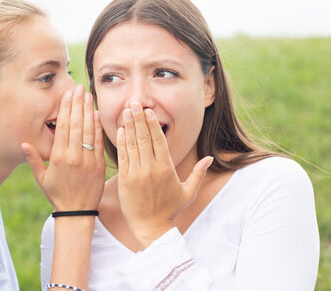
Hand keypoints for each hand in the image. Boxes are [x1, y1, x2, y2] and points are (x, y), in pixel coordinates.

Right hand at [22, 85, 105, 210]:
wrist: (77, 213)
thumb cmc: (57, 195)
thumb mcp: (41, 178)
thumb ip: (33, 159)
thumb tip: (23, 142)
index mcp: (58, 157)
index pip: (63, 127)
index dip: (66, 109)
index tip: (67, 95)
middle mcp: (74, 156)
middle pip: (76, 124)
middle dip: (78, 104)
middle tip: (80, 88)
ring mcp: (88, 160)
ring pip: (89, 130)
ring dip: (89, 111)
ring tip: (89, 96)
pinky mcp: (99, 165)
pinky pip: (99, 142)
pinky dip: (98, 127)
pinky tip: (97, 114)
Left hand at [117, 102, 213, 248]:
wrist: (151, 227)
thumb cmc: (170, 209)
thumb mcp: (188, 192)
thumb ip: (199, 173)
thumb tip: (210, 158)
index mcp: (167, 168)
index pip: (159, 140)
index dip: (153, 123)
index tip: (148, 110)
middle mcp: (152, 168)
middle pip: (145, 138)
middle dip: (139, 119)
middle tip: (134, 102)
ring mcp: (137, 173)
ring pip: (132, 144)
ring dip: (129, 126)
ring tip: (126, 110)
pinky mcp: (125, 179)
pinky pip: (123, 156)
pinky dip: (121, 142)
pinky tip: (120, 129)